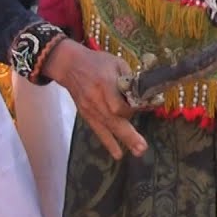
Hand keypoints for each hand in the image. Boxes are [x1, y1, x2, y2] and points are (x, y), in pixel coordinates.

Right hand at [43, 39, 146, 159]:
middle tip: (142, 147)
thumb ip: (130, 79)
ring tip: (138, 151)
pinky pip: (98, 130)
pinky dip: (108, 143)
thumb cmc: (97, 62)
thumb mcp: (116, 63)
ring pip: (107, 128)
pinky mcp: (86, 114)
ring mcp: (89, 109)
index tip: (145, 107)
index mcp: (104, 82)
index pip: (117, 103)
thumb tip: (145, 95)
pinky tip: (118, 154)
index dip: (132, 109)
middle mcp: (96, 98)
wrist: (70, 65)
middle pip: (113, 119)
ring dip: (122, 141)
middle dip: (129, 135)